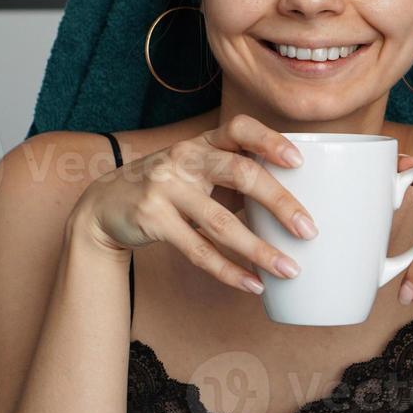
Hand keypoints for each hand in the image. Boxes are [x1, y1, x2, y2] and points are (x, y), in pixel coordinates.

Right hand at [76, 114, 319, 294]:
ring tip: (289, 269)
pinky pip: (198, 250)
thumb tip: (292, 205)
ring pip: (221, 222)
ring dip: (260, 249)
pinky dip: (229, 270)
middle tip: (308, 230)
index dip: (270, 141)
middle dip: (279, 203)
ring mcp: (165, 187)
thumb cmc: (168, 188)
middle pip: (240, 173)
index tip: (299, 162)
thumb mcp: (196, 172)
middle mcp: (184, 158)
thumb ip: (235, 178)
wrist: (105, 204)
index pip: (240, 128)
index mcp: (202, 143)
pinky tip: (252, 284)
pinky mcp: (152, 219)